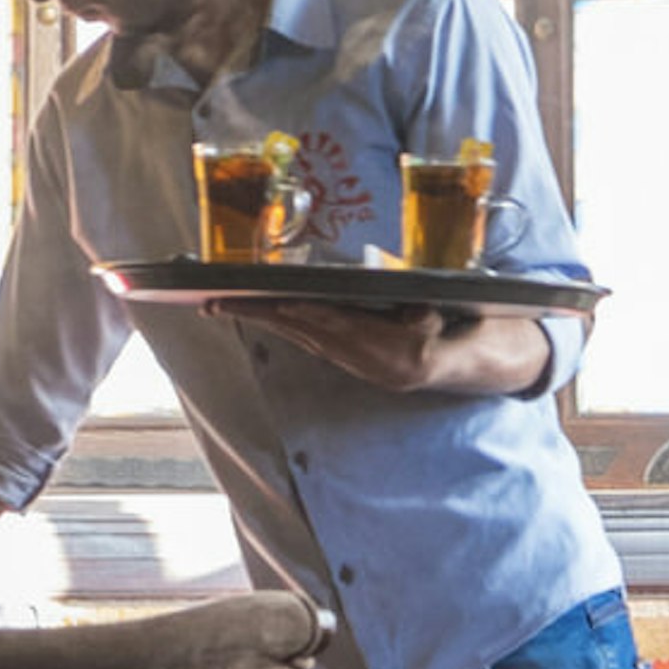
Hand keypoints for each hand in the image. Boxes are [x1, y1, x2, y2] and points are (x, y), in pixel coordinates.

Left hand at [205, 297, 462, 392]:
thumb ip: (426, 320)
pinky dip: (277, 323)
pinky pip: (303, 339)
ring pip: (296, 334)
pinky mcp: (342, 357)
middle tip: (215, 303)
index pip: (337, 325)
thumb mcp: (441, 325)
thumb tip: (418, 314)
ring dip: (257, 319)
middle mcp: (359, 357)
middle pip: (301, 330)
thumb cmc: (448, 333)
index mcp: (385, 349)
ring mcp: (347, 359)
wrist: (454, 366)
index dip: (308, 313)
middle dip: (257, 315)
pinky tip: (256, 312)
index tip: (280, 302)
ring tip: (219, 305)